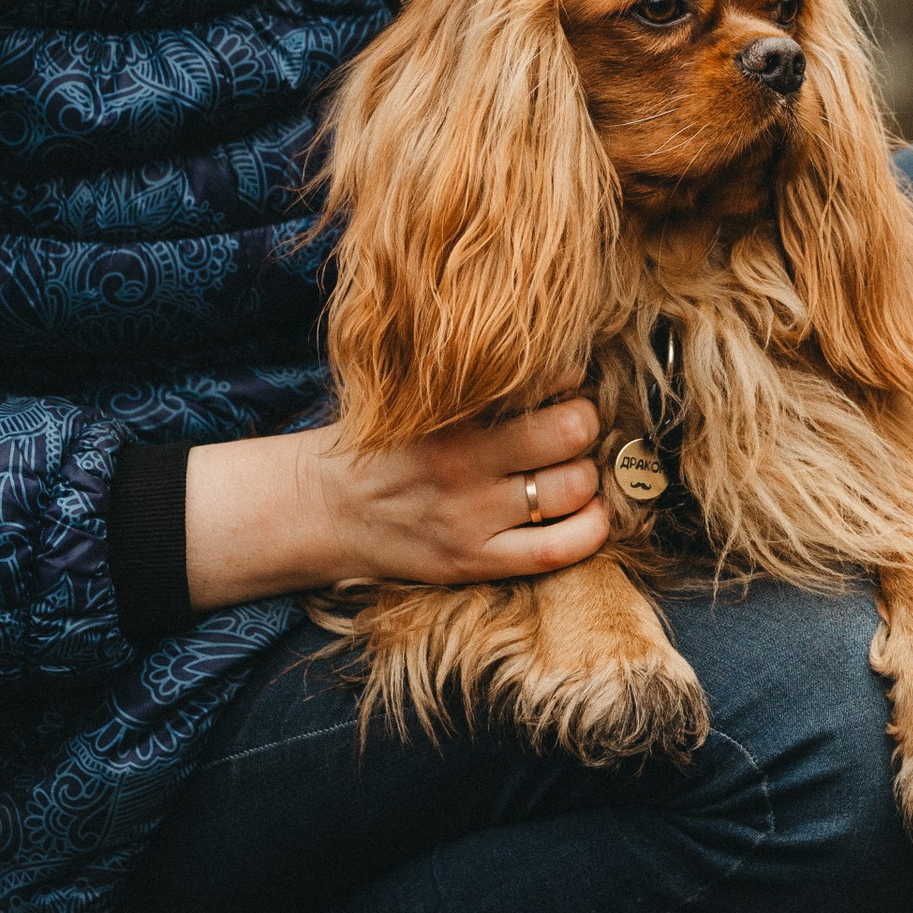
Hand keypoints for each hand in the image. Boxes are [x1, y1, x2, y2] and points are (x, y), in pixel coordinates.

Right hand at [180, 401, 608, 609]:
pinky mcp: (476, 561)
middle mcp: (462, 463)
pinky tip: (591, 512)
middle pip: (571, 431)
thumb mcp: (409, 397)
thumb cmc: (378, 445)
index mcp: (448, 411)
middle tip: (575, 424)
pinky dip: (591, 528)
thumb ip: (468, 379)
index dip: (568, 376)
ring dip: (589, 473)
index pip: (543, 379)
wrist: (321, 512)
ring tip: (573, 467)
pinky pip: (558, 550)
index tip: (564, 381)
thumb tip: (543, 351)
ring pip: (573, 487)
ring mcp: (471, 517)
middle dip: (585, 421)